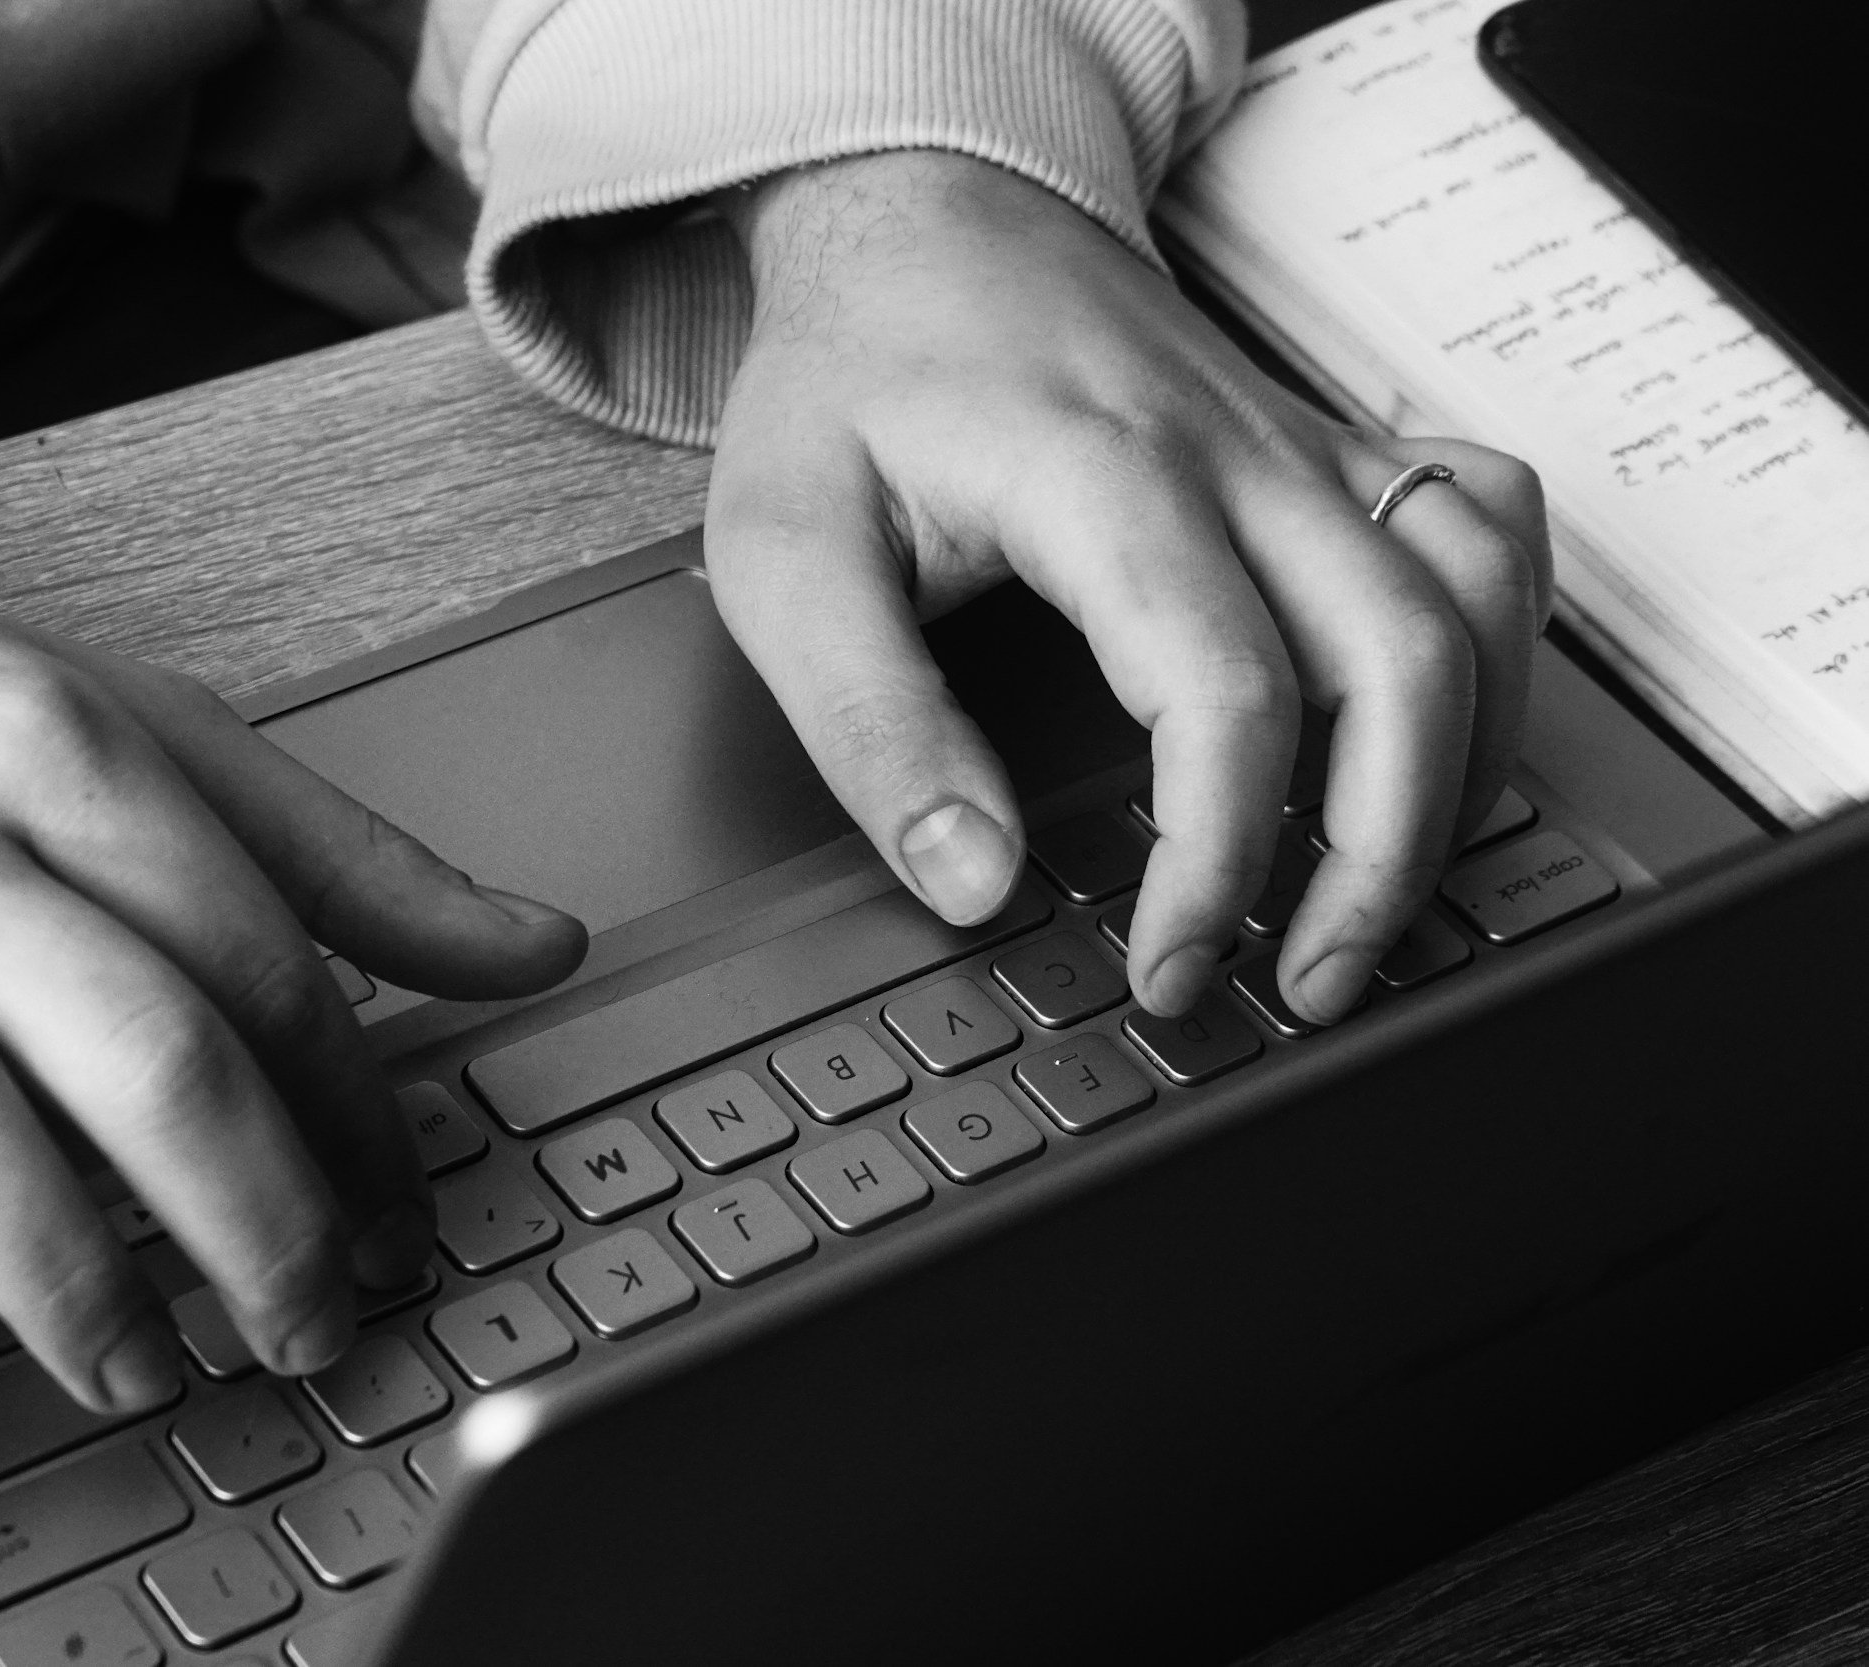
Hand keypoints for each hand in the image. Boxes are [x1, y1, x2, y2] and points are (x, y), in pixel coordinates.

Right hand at [0, 542, 584, 1408]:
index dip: (359, 1118)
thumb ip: (330, 854)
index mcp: (50, 737)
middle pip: (133, 1049)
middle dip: (256, 1225)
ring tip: (139, 1364)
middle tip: (308, 1329)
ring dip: (65, 1283)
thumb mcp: (117, 730)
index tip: (403, 1220)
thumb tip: (537, 947)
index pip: (259, 953)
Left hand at [708, 151, 1549, 1023]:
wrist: (916, 217)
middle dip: (1379, 858)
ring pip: (1477, 598)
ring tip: (1379, 892)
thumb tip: (968, 879)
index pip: (1223, 696)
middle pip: (1402, 661)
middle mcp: (1233, 454)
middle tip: (1307, 983)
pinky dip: (1499, 634)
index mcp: (1099, 479)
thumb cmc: (850, 377)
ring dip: (1460, 765)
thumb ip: (868, 724)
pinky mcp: (1323, 444)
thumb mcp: (782, 553)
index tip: (1172, 968)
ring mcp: (1297, 441)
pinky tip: (1440, 725)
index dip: (1217, 863)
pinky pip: (1484, 519)